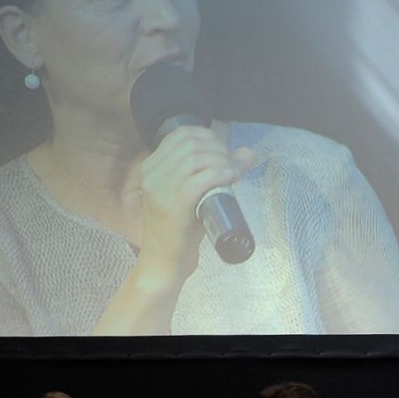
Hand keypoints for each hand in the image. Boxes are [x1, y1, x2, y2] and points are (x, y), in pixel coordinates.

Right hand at [135, 125, 254, 283]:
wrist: (163, 263)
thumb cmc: (179, 230)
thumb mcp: (193, 195)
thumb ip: (215, 172)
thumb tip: (247, 152)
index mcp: (151, 167)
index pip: (181, 134)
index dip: (208, 137)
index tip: (223, 153)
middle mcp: (151, 174)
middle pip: (191, 144)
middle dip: (218, 149)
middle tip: (231, 166)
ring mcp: (160, 189)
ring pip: (195, 158)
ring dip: (221, 161)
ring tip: (231, 174)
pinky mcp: (172, 205)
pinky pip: (199, 180)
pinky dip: (219, 175)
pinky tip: (229, 179)